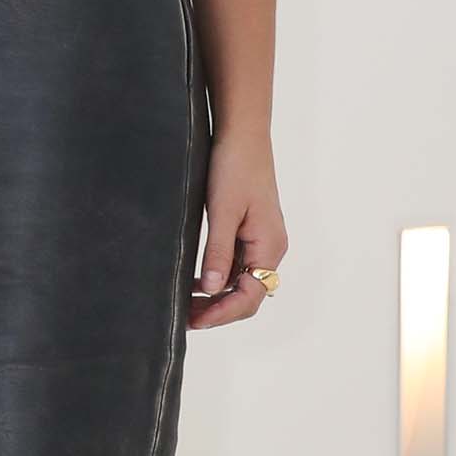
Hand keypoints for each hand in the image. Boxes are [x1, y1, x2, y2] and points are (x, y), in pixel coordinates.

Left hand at [189, 127, 284, 332]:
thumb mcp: (223, 211)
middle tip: (185, 318)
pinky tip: (197, 281)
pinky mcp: (252, 232)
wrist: (243, 134)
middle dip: (218, 311)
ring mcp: (262, 241)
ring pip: (242, 283)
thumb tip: (213, 288)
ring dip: (217, 297)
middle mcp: (271, 249)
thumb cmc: (235, 166)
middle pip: (248, 295)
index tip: (195, 321)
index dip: (222, 314)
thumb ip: (218, 251)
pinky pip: (238, 266)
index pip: (249, 297)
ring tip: (186, 305)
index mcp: (269, 247)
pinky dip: (219, 278)